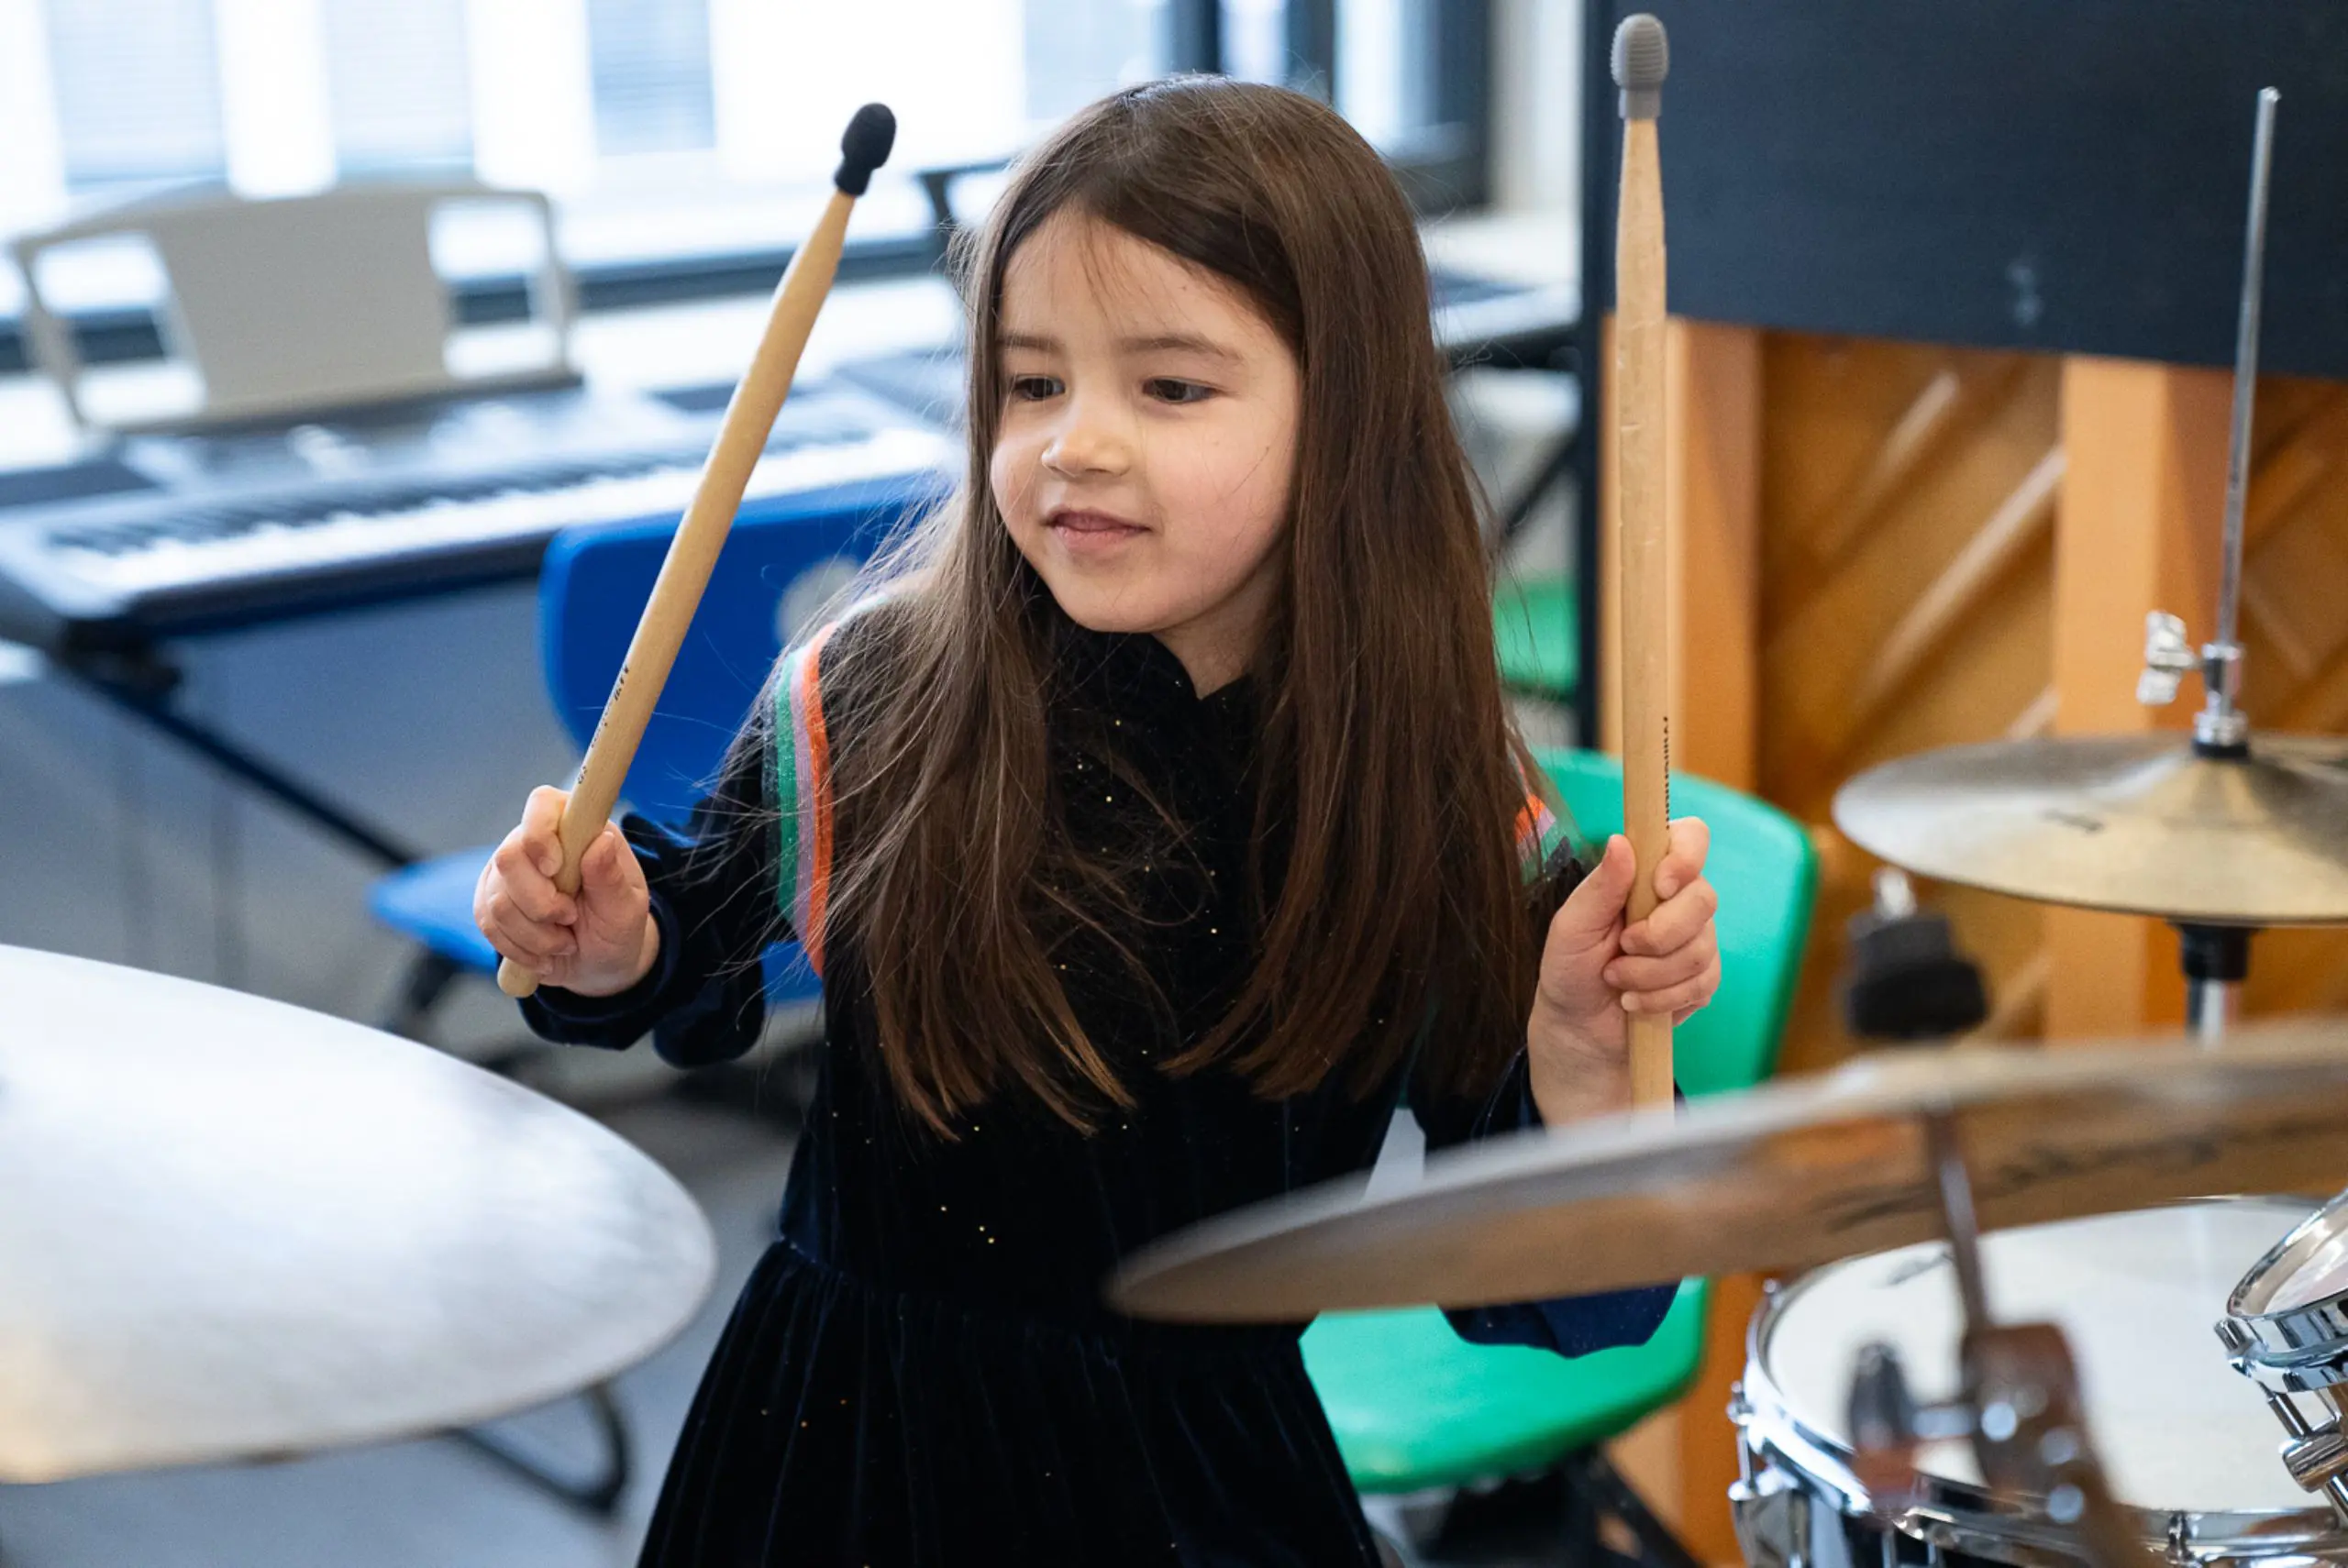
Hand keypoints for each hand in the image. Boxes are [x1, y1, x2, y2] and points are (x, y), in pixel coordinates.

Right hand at [474, 785, 657, 996]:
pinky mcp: (490, 900)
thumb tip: (601, 841)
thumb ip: (612, 878)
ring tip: (564, 943)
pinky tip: (543, 954)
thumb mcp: (626, 909)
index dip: (539, 833)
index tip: (554, 868)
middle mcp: (535, 841)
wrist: (598, 960)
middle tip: (570, 919)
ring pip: (497, 898)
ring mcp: (508, 871)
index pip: (542, 803)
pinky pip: (487, 922)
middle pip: (508, 857)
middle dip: (539, 902)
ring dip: (534, 934)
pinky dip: (517, 946)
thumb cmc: (616, 925)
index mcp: (576, 827)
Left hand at [1526, 819, 1720, 1121]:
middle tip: (1622, 948)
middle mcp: (1678, 900)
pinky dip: (1660, 997)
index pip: (1691, 838)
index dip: (1686, 856)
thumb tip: (1621, 842)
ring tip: (1616, 978)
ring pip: (1700, 948)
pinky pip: (1702, 983)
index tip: (1660, 885)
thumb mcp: (1572, 926)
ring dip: (1650, 972)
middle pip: (1704, 898)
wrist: (1579, 1025)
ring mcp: (1697, 938)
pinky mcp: (1704, 977)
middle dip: (1660, 933)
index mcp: (1646, 873)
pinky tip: (1634, 1000)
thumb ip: (1600, 887)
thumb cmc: (1571, 966)